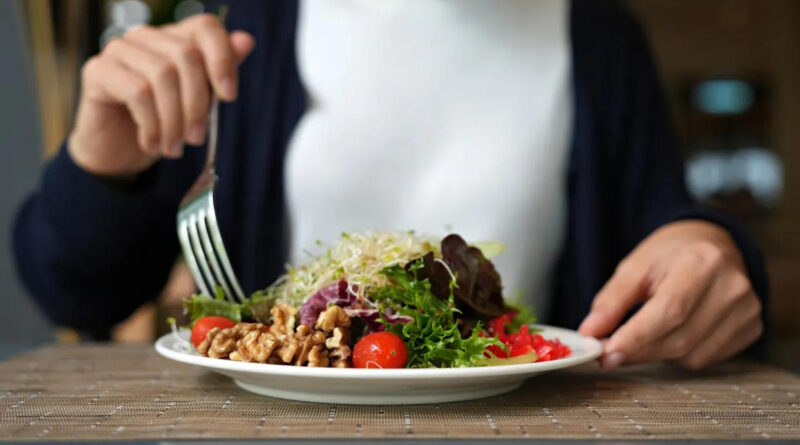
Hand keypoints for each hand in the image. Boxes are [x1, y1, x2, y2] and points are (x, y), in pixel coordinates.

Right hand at [68, 14, 254, 177]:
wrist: (118, 152)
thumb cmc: (163, 123)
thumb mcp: (198, 103)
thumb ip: (218, 73)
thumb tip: (246, 40)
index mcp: (175, 38)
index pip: (206, 27)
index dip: (223, 59)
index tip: (229, 97)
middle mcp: (146, 36)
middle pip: (186, 55)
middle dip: (198, 103)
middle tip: (196, 138)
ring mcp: (119, 49)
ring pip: (162, 75)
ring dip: (174, 120)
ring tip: (174, 147)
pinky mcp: (97, 70)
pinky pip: (137, 92)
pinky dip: (151, 125)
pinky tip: (151, 144)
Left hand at [578, 220, 762, 370]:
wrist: (712, 244)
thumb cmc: (671, 255)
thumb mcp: (634, 267)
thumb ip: (611, 301)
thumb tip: (590, 333)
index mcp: (701, 262)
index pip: (669, 310)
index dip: (637, 338)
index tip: (607, 354)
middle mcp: (732, 287)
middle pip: (680, 338)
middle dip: (639, 350)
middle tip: (610, 352)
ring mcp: (747, 309)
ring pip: (692, 355)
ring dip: (658, 354)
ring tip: (646, 332)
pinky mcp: (751, 328)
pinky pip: (707, 358)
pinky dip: (681, 355)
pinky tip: (673, 333)